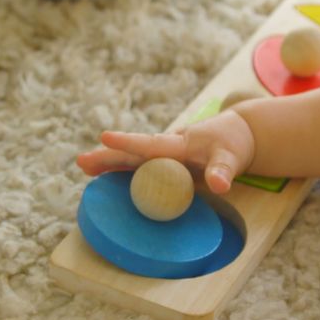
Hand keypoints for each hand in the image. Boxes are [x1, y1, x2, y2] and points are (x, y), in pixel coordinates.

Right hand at [75, 110, 255, 193]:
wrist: (237, 134)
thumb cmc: (233, 144)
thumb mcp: (231, 158)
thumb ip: (223, 171)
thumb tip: (220, 186)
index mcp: (178, 144)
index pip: (150, 144)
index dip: (128, 142)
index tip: (104, 136)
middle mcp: (167, 148)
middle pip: (133, 153)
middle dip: (108, 155)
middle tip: (81, 161)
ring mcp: (165, 156)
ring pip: (132, 159)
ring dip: (109, 163)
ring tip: (83, 166)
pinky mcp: (166, 165)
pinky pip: (140, 168)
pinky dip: (122, 171)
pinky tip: (105, 178)